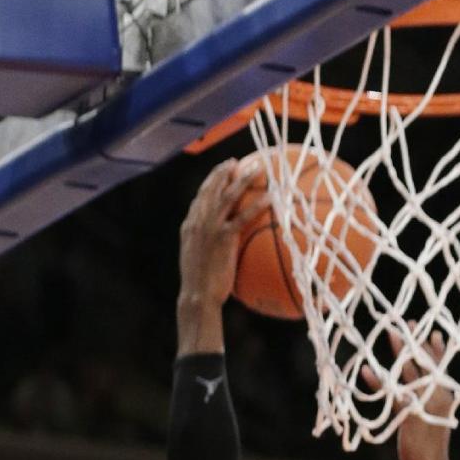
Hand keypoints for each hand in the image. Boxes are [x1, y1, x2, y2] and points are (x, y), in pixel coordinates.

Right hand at [179, 158, 268, 307]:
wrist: (197, 296)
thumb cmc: (200, 287)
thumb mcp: (197, 260)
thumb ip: (206, 246)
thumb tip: (219, 246)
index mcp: (190, 225)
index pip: (200, 196)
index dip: (211, 181)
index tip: (221, 172)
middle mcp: (198, 221)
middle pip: (211, 188)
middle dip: (223, 171)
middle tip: (235, 162)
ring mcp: (210, 228)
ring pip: (228, 195)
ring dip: (243, 179)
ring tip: (257, 169)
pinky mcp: (223, 237)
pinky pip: (243, 216)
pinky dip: (257, 204)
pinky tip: (270, 197)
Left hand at [362, 325, 454, 459]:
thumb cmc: (430, 449)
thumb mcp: (434, 422)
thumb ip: (431, 406)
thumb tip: (424, 397)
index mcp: (447, 397)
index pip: (443, 367)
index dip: (438, 349)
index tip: (436, 332)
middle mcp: (439, 396)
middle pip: (427, 362)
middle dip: (417, 340)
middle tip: (408, 321)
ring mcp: (425, 404)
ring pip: (410, 371)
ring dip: (400, 350)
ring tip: (389, 332)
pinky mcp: (410, 415)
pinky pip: (392, 394)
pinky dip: (378, 381)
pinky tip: (366, 370)